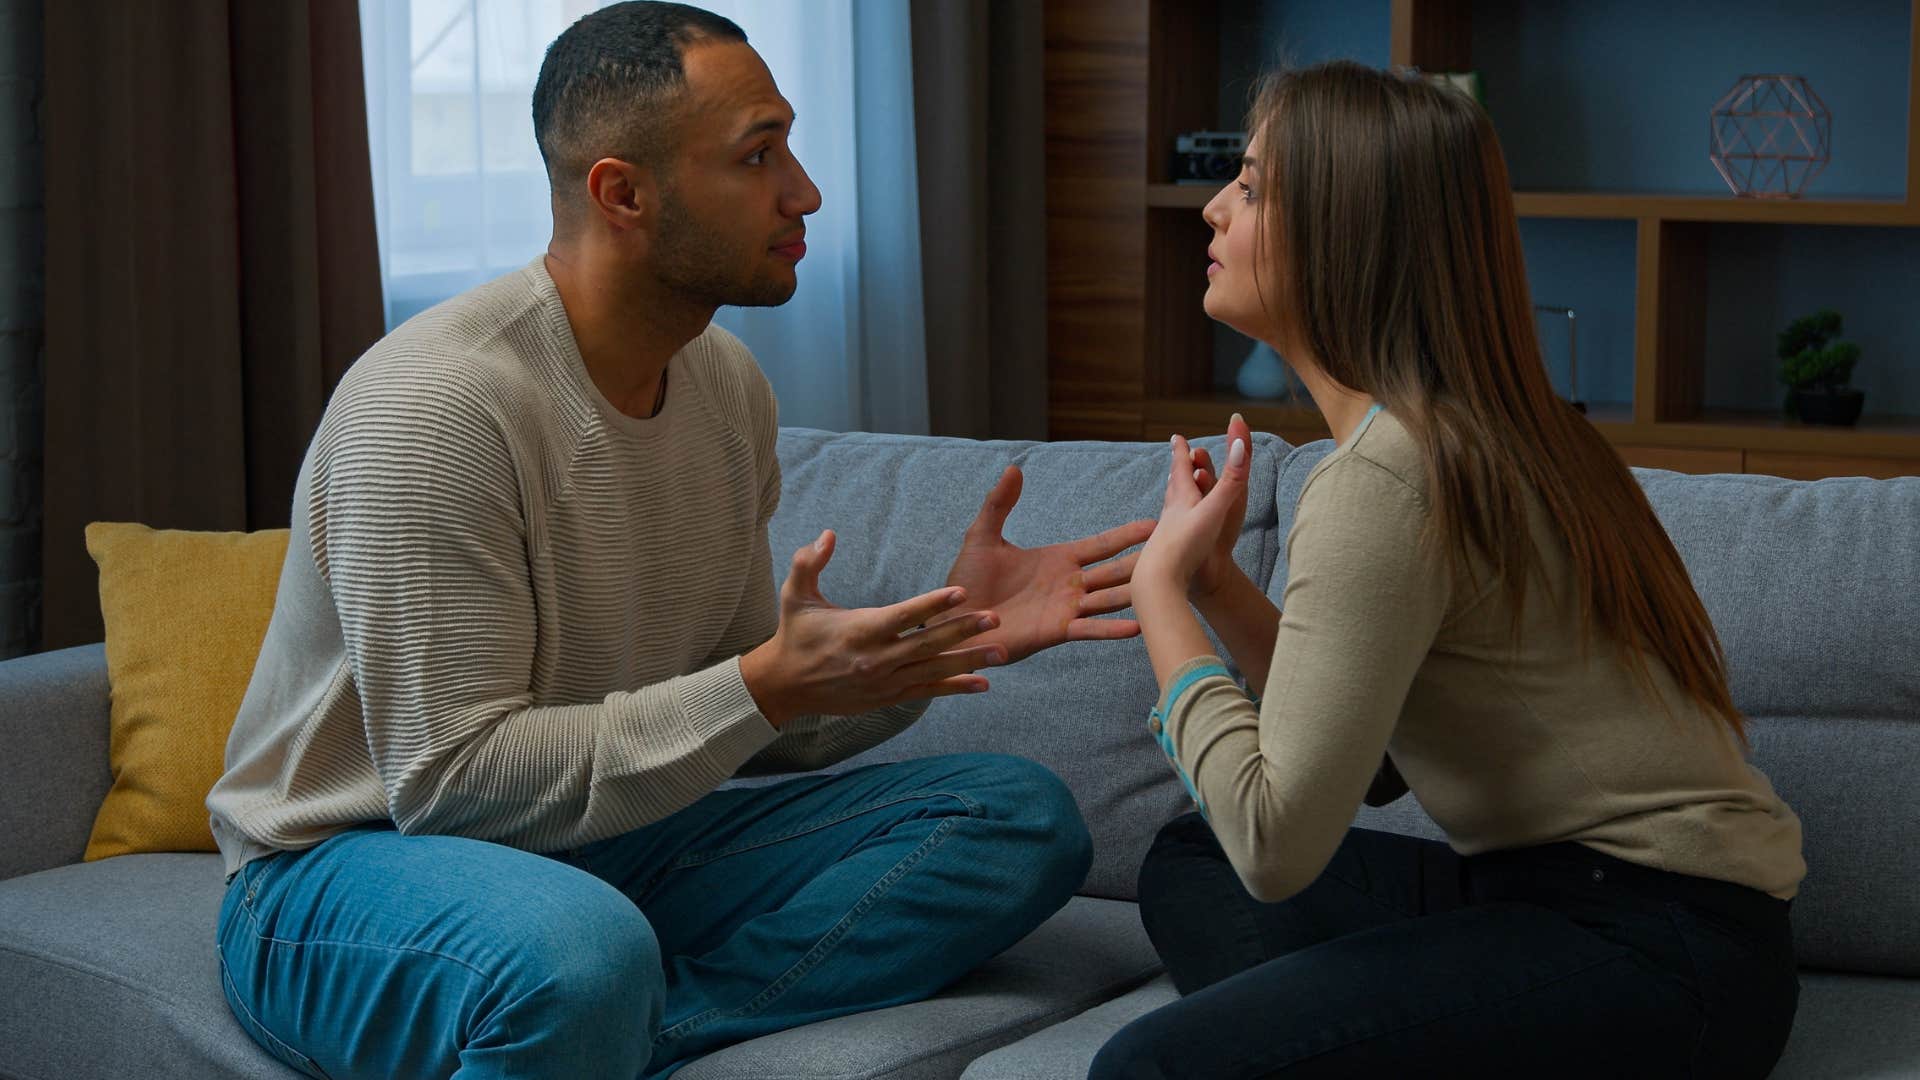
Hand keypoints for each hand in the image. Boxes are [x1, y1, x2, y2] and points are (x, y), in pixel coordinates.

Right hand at [741, 530, 1007, 727]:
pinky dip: (955, 688)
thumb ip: (809, 562)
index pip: (903, 615)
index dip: (932, 604)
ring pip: (934, 671)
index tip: (962, 592)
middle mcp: (876, 659)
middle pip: (927, 644)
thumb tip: (828, 534)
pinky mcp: (888, 697)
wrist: (784, 686)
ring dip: (969, 662)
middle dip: (964, 631)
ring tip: (1001, 653)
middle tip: (996, 619)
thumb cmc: (794, 633)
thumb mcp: (794, 595)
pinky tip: (982, 683)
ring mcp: (884, 682)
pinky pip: (927, 691)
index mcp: (859, 630)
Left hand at [937, 466, 1155, 663]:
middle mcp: (1069, 584)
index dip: (1127, 534)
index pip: (1101, 544)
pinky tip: (1138, 627)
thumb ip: (999, 504)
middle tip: (1177, 552)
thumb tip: (1014, 468)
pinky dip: (1112, 629)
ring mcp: (1066, 608)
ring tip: (1166, 588)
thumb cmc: (967, 581)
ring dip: (1136, 593)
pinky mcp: (1056, 631)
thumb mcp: (983, 537)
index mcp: (1057, 559)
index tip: (1156, 523)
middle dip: (1144, 562)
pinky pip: (1090, 628)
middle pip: (1115, 571)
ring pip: (1110, 598)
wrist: (953, 621)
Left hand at [1136, 422, 1250, 600]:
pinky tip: (1170, 533)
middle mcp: (1170, 514)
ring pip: (1169, 508)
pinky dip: (1172, 524)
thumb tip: (1239, 444)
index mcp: (1182, 500)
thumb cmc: (1187, 545)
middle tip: (1176, 459)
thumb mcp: (1214, 510)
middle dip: (1177, 471)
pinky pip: (1169, 532)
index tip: (1175, 437)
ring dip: (1173, 495)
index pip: (1180, 469)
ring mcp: (1165, 535)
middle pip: (1173, 487)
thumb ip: (1229, 481)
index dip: (1181, 452)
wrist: (1160, 583)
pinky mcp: (1165, 554)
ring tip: (1173, 490)